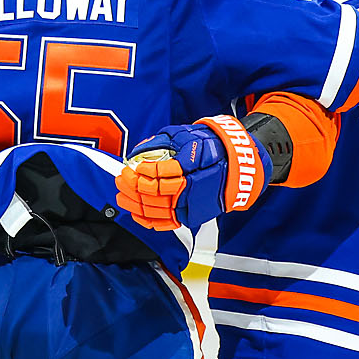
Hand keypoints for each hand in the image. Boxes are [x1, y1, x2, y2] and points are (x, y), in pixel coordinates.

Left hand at [117, 115, 271, 230]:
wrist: (237, 170)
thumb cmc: (211, 149)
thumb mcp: (187, 135)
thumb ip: (161, 142)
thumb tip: (137, 151)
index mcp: (191, 166)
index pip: (159, 172)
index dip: (141, 172)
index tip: (130, 168)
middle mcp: (190, 188)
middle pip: (154, 192)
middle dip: (132, 186)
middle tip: (121, 179)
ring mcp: (191, 205)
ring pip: (156, 209)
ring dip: (134, 203)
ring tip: (122, 195)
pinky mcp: (190, 217)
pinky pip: (165, 222)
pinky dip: (147, 219)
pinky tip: (135, 212)